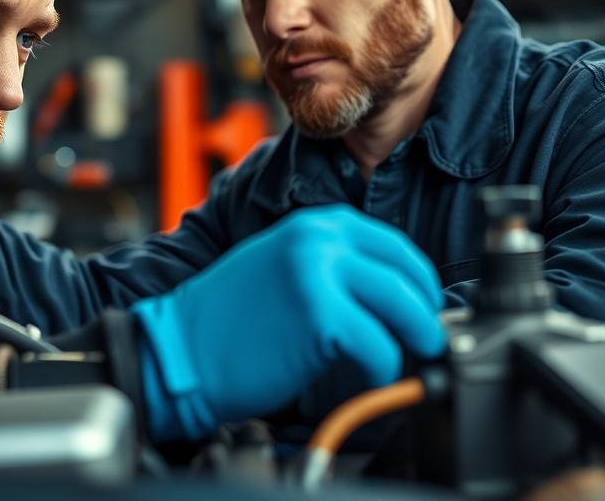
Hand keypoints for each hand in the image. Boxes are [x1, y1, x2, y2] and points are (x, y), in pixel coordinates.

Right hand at [131, 205, 445, 441]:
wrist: (178, 350)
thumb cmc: (224, 320)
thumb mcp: (279, 265)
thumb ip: (329, 267)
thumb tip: (386, 294)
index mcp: (312, 225)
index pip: (393, 246)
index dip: (417, 282)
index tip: (422, 308)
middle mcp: (319, 239)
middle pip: (407, 274)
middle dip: (425, 313)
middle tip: (425, 341)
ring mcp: (321, 273)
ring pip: (406, 308)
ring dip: (414, 341)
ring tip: (401, 363)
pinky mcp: (321, 316)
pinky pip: (381, 347)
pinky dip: (382, 370)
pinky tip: (364, 379)